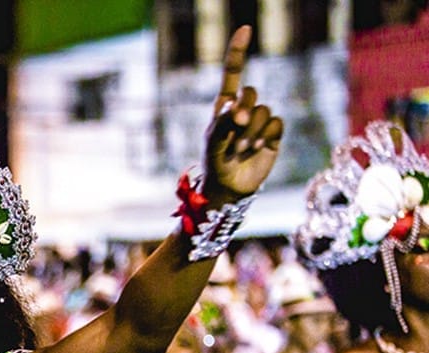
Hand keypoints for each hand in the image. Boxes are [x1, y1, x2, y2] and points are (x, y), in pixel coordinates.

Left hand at [203, 25, 283, 204]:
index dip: (238, 51)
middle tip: (236, 126)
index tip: (245, 29)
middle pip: (252, 92)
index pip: (233, 74)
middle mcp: (244, 110)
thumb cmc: (214, 161)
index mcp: (225, 105)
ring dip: (251, 131)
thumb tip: (238, 107)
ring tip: (239, 149)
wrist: (228, 186)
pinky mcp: (273, 135)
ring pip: (264, 112)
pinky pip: (276, 124)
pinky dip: (264, 137)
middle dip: (245, 109)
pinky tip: (254, 150)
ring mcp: (260, 122)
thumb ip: (224, 121)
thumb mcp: (213, 140)